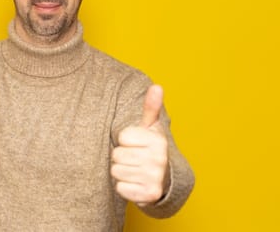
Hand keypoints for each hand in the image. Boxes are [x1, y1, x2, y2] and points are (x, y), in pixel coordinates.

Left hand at [111, 85, 169, 204]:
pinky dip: (124, 186)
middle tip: (135, 158)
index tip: (136, 144)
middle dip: (122, 156)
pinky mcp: (148, 195)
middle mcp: (159, 160)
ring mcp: (154, 178)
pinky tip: (135, 183)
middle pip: (117, 154)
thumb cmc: (151, 149)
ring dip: (122, 171)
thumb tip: (156, 86)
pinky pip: (120, 188)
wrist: (164, 180)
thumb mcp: (151, 128)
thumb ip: (151, 107)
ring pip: (116, 171)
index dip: (125, 140)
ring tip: (135, 169)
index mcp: (158, 141)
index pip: (122, 136)